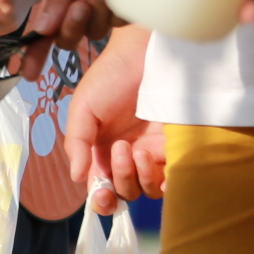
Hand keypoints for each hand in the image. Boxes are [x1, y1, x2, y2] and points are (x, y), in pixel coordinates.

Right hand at [28, 0, 141, 49]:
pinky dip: (121, 3)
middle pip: (69, 36)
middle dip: (72, 24)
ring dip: (101, 6)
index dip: (36, 51)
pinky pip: (123, 20)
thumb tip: (42, 28)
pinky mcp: (136, 6)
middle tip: (82, 3)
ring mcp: (111, 5)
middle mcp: (86, 0)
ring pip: (98, 30)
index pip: (46, 26)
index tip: (29, 73)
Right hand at [64, 26, 165, 207]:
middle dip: (119, 180)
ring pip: (147, 189)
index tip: (101, 196)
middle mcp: (126, 156)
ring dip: (140, 178)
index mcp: (100, 150)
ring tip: (137, 151)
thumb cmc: (110, 76)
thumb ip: (76, 142)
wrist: (145, 53)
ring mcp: (153, 152)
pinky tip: (158, 164)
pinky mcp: (177, 146)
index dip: (100, 200)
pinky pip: (173, 177)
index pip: (100, 187)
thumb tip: (77, 177)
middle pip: (124, 192)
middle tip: (120, 149)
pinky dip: (166, 181)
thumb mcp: (83, 108)